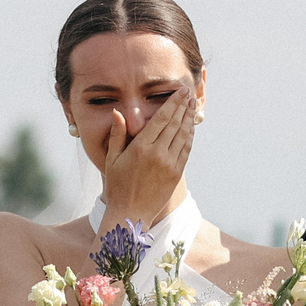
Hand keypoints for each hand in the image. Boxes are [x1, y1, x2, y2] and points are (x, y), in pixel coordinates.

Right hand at [99, 88, 198, 230]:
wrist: (131, 213)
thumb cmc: (117, 186)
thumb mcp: (112, 159)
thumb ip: (117, 134)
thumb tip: (117, 112)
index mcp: (141, 147)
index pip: (161, 119)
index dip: (173, 103)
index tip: (180, 92)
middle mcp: (158, 154)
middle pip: (175, 124)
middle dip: (183, 107)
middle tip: (189, 93)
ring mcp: (169, 164)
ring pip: (183, 136)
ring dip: (189, 119)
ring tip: (193, 106)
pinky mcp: (176, 174)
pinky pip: (185, 150)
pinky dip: (189, 136)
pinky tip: (190, 127)